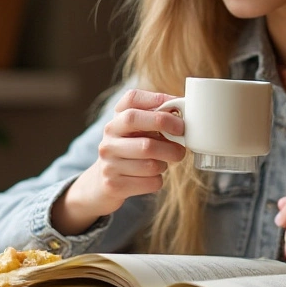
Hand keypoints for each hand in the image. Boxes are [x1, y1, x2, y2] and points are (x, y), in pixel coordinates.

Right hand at [52, 89, 186, 234]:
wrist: (103, 181)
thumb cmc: (129, 150)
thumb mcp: (135, 131)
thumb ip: (154, 118)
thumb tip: (181, 110)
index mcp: (115, 121)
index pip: (132, 101)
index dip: (157, 101)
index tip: (177, 110)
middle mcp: (108, 141)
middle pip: (146, 141)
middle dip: (171, 142)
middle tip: (182, 143)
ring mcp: (109, 164)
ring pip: (151, 165)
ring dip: (165, 163)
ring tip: (163, 161)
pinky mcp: (114, 185)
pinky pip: (150, 182)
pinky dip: (158, 180)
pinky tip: (151, 176)